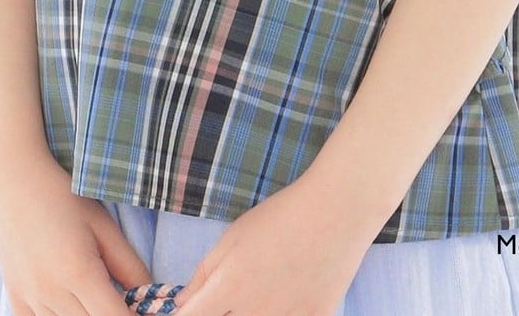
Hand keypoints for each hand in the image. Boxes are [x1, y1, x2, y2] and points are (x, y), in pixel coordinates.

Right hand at [0, 147, 156, 315]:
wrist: (12, 180)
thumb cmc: (62, 196)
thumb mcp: (103, 224)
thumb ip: (129, 264)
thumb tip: (148, 294)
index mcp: (79, 272)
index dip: (130, 315)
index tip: (137, 306)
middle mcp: (52, 293)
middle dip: (108, 312)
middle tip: (115, 294)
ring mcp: (30, 299)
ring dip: (84, 315)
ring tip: (90, 291)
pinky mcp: (15, 299)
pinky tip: (68, 300)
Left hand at [168, 174, 372, 315]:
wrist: (335, 212)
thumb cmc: (280, 217)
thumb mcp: (233, 236)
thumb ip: (205, 273)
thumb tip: (183, 303)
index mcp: (229, 289)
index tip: (189, 310)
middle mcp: (254, 313)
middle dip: (220, 311)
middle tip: (234, 291)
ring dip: (249, 313)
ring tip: (264, 286)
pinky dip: (284, 313)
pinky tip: (288, 294)